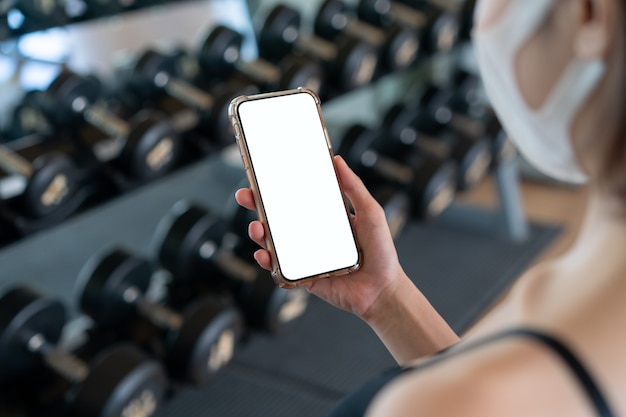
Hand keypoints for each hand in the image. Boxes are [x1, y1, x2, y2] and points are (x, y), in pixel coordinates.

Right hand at [234, 155, 406, 318]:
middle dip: (257, 206)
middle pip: (277, 219)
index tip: (261, 176)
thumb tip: (337, 160)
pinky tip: (264, 254)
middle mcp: (311, 235)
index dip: (276, 188)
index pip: (295, 199)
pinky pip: (279, 269)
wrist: (383, 290)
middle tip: (245, 196)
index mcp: (324, 218)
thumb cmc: (381, 252)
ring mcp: (304, 256)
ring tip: (258, 228)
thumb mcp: (371, 212)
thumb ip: (354, 188)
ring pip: (273, 243)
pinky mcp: (303, 277)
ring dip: (259, 234)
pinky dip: (268, 262)